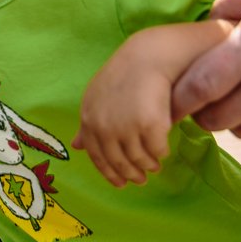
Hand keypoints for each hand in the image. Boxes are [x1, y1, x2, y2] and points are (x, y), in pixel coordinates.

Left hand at [73, 38, 170, 187]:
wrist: (148, 58)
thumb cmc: (124, 77)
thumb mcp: (97, 99)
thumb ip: (88, 125)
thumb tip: (76, 146)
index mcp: (89, 118)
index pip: (96, 155)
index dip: (109, 173)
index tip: (121, 183)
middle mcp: (104, 126)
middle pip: (118, 162)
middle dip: (131, 174)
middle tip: (141, 180)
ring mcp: (126, 126)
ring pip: (139, 159)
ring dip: (148, 166)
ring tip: (154, 167)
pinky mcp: (150, 125)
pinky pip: (158, 150)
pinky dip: (161, 154)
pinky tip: (163, 152)